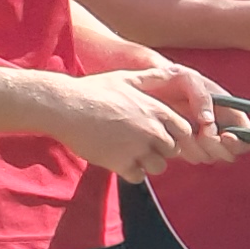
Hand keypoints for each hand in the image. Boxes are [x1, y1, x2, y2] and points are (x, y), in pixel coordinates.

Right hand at [45, 65, 211, 181]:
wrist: (64, 106)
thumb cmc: (92, 90)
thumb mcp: (126, 78)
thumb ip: (151, 78)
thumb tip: (170, 71)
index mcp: (157, 110)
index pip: (184, 131)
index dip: (173, 135)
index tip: (158, 134)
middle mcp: (152, 130)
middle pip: (173, 151)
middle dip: (160, 150)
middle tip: (140, 144)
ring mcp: (138, 148)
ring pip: (159, 167)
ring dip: (147, 163)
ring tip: (129, 153)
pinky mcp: (121, 163)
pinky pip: (138, 177)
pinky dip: (131, 172)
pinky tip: (118, 160)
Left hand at [139, 62, 249, 166]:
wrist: (146, 87)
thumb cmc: (170, 78)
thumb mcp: (187, 78)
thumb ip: (202, 97)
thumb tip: (209, 120)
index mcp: (228, 110)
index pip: (248, 134)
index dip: (241, 140)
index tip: (225, 136)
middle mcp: (219, 127)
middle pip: (231, 152)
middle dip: (216, 146)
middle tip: (202, 134)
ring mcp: (203, 139)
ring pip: (211, 157)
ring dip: (198, 148)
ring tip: (184, 130)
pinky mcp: (188, 147)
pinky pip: (193, 158)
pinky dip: (185, 150)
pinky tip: (175, 136)